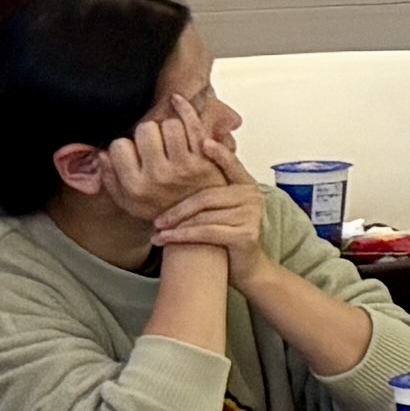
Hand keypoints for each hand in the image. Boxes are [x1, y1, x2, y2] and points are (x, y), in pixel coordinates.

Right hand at [80, 109, 213, 233]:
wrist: (201, 222)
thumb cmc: (162, 208)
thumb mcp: (128, 202)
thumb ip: (110, 178)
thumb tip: (100, 153)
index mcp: (136, 186)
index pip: (120, 146)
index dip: (125, 145)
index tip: (133, 152)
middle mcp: (159, 175)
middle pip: (145, 130)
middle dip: (147, 134)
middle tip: (153, 144)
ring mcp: (185, 166)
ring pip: (170, 125)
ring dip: (168, 127)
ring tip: (169, 140)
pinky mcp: (207, 159)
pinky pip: (194, 124)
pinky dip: (185, 108)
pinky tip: (176, 101)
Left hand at [144, 159, 264, 260]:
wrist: (246, 268)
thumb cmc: (228, 236)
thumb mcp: (220, 208)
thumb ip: (209, 188)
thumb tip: (180, 165)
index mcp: (246, 185)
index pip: (231, 164)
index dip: (218, 153)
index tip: (203, 142)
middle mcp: (252, 197)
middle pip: (206, 196)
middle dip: (178, 209)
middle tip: (157, 218)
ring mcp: (251, 215)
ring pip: (204, 216)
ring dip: (176, 225)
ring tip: (158, 231)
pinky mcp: (246, 235)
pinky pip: (207, 232)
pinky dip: (182, 236)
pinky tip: (165, 239)